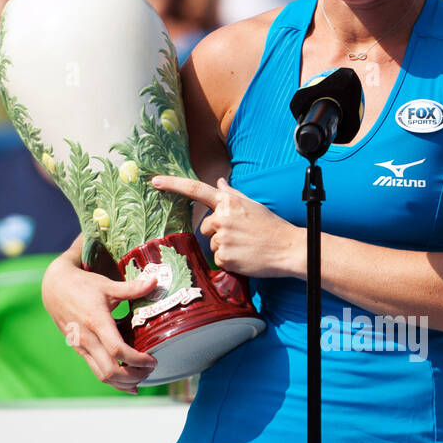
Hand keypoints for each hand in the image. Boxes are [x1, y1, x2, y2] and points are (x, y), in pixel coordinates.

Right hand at [41, 252, 157, 392]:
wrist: (54, 288)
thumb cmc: (83, 285)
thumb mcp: (107, 285)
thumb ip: (132, 288)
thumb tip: (155, 281)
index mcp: (96, 321)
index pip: (117, 350)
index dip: (137, 360)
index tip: (152, 360)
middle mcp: (87, 338)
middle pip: (110, 370)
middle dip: (133, 375)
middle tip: (150, 369)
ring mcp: (82, 347)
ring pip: (102, 375)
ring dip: (124, 382)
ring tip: (142, 377)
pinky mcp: (80, 350)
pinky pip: (97, 371)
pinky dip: (113, 380)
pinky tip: (127, 382)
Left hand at [151, 175, 302, 278]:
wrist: (288, 249)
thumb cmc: (272, 227)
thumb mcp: (252, 205)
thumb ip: (232, 194)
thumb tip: (219, 182)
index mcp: (228, 202)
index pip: (195, 189)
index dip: (172, 184)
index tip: (155, 181)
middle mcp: (222, 218)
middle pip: (205, 227)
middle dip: (218, 232)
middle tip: (242, 236)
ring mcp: (222, 238)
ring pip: (212, 245)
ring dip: (225, 248)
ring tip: (246, 247)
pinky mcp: (225, 257)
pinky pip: (219, 260)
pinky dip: (230, 261)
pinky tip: (245, 257)